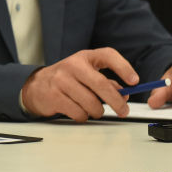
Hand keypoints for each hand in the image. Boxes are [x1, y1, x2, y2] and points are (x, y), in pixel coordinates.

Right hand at [21, 48, 137, 121]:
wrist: (36, 85)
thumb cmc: (67, 79)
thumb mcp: (86, 74)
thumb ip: (106, 82)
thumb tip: (123, 94)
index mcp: (84, 57)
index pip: (107, 55)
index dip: (123, 68)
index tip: (135, 81)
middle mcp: (72, 66)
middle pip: (101, 85)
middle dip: (117, 102)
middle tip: (123, 110)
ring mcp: (61, 80)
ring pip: (91, 103)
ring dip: (97, 111)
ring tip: (93, 109)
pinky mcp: (54, 96)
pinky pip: (79, 113)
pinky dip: (83, 116)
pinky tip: (78, 110)